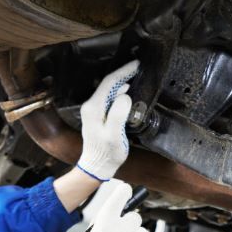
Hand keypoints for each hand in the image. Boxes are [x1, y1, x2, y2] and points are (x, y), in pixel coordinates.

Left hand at [77, 60, 138, 181]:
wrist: (97, 166)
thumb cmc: (106, 153)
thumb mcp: (114, 134)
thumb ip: (118, 114)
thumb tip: (125, 96)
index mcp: (94, 107)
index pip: (109, 82)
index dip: (124, 71)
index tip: (136, 64)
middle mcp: (91, 106)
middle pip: (108, 84)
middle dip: (124, 74)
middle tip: (139, 68)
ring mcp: (94, 111)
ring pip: (109, 90)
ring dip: (122, 82)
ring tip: (137, 77)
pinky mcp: (99, 116)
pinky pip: (110, 99)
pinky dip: (120, 92)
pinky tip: (130, 92)